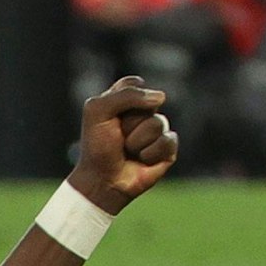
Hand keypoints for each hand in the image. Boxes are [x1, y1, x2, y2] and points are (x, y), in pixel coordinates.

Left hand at [68, 77, 177, 213]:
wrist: (102, 181)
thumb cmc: (97, 146)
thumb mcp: (98, 111)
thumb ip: (126, 95)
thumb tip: (161, 97)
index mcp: (125, 100)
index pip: (135, 85)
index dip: (124, 100)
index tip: (109, 116)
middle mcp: (144, 113)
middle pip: (148, 104)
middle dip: (129, 123)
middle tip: (118, 137)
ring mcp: (157, 131)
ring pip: (157, 123)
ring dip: (137, 141)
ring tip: (128, 151)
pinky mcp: (168, 149)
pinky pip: (168, 141)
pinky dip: (150, 153)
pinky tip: (142, 160)